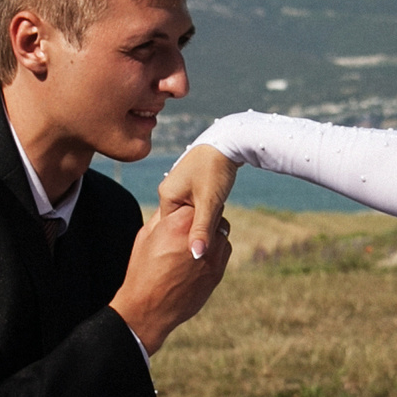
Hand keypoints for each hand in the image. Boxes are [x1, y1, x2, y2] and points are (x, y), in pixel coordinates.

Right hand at [111, 199, 228, 353]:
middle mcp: (199, 238)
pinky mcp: (218, 271)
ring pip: (222, 232)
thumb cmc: (143, 270)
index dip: (192, 203)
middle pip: (214, 214)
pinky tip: (201, 254)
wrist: (150, 307)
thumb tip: (175, 203)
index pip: (196, 201)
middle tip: (196, 220)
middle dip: (206, 215)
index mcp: (178, 225)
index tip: (188, 207)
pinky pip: (224, 250)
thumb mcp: (146, 236)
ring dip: (213, 231)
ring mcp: (212, 256)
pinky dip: (216, 248)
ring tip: (196, 238)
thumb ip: (163, 217)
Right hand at [158, 146, 239, 261]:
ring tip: (216, 219)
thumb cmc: (216, 169)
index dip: (186, 236)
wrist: (229, 141)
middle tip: (212, 232)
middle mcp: (169, 190)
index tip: (201, 244)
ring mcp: (180, 186)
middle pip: (180, 221)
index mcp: (166, 195)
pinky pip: (196, 204)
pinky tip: (218, 209)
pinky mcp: (192, 183)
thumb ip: (201, 230)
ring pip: (190, 213)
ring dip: (203, 218)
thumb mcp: (210, 203)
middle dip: (196, 227)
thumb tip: (196, 255)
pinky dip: (206, 209)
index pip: (171, 227)